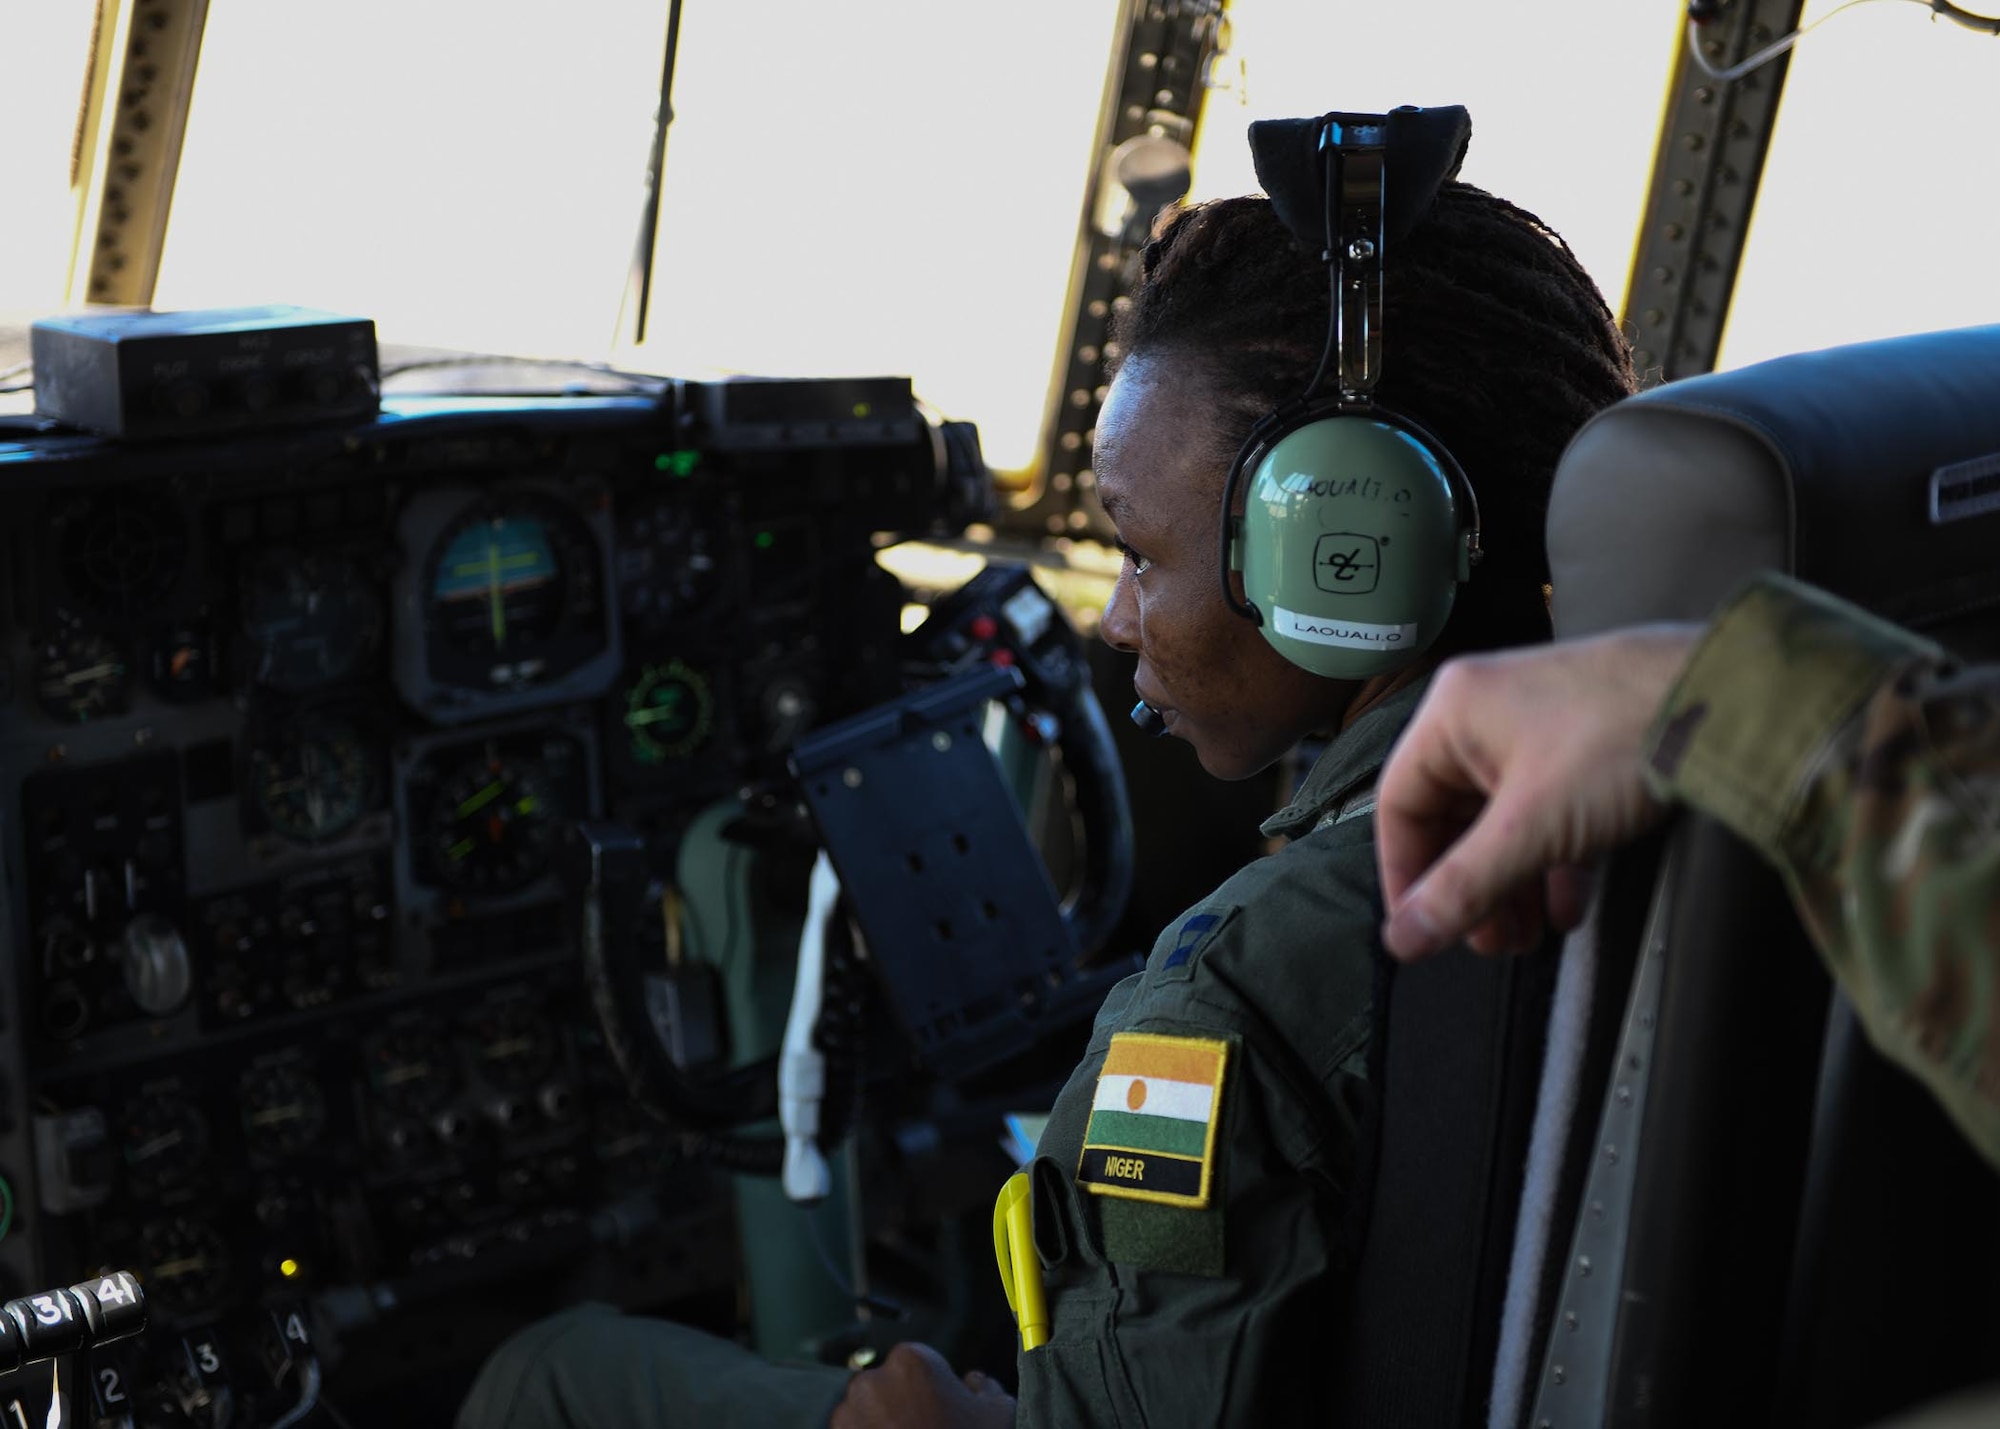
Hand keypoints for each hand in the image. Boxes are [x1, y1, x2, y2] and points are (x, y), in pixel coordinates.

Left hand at [831, 1343, 1015, 1428]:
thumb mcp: (998, 1413)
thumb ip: (985, 1387)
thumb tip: (974, 1381)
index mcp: (911, 1361)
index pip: (915, 1363)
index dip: (928, 1387)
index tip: (937, 1409)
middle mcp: (872, 1380)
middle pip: (883, 1385)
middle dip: (897, 1404)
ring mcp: (847, 1414)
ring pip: (861, 1412)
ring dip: (876, 1425)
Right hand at [1376, 626, 1701, 959]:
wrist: (1728, 697)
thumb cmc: (1624, 736)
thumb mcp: (1532, 828)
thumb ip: (1464, 888)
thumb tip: (1405, 938)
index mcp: (1452, 715)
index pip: (1399, 807)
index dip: (1406, 878)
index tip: (1421, 930)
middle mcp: (1486, 712)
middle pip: (1452, 817)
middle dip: (1470, 888)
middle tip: (1489, 941)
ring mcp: (1537, 724)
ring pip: (1502, 819)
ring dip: (1511, 882)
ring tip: (1529, 935)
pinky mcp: (1582, 741)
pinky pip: (1546, 809)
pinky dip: (1552, 859)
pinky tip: (1570, 903)